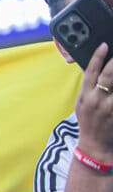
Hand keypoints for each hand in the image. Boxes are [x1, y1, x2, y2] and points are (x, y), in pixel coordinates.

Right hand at [76, 42, 112, 160]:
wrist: (95, 146)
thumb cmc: (89, 123)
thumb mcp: (82, 104)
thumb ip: (89, 88)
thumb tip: (98, 71)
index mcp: (85, 96)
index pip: (90, 72)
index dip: (97, 57)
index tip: (104, 45)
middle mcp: (96, 100)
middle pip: (108, 75)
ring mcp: (109, 107)